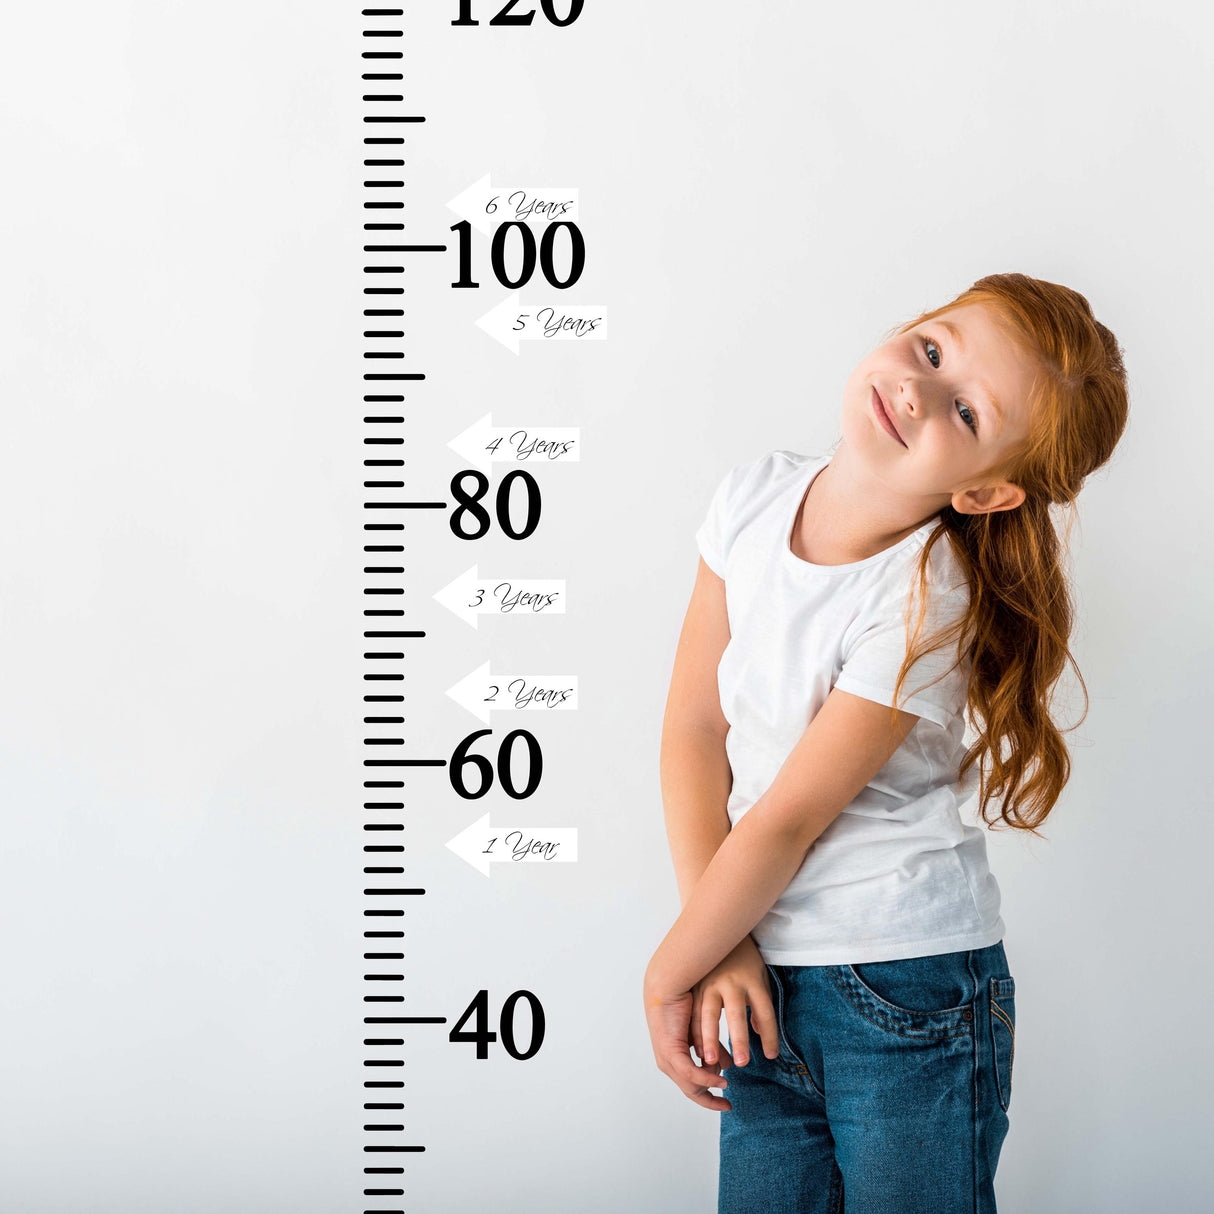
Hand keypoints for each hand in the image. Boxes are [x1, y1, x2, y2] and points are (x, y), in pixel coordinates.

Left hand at [643, 981, 731, 1111]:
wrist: (669, 984)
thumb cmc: (686, 1001)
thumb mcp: (705, 1030)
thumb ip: (714, 1048)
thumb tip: (728, 1064)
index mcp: (676, 1057)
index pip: (692, 1085)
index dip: (709, 1096)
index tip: (727, 1102)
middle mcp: (669, 1062)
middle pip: (692, 1091)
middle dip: (710, 1100)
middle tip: (728, 1105)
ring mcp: (667, 1060)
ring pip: (692, 1085)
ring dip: (712, 1084)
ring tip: (727, 1081)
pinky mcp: (670, 1053)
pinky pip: (691, 1074)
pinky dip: (707, 1079)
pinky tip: (721, 1080)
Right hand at [691, 935, 778, 1070]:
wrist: (721, 929)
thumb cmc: (745, 958)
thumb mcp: (760, 977)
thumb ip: (760, 1005)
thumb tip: (758, 1032)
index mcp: (752, 980)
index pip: (765, 1012)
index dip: (769, 1035)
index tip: (772, 1055)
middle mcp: (731, 983)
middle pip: (736, 1013)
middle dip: (738, 1040)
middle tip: (742, 1063)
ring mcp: (711, 983)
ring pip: (709, 1014)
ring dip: (709, 1039)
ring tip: (710, 1060)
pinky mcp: (696, 986)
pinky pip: (694, 1011)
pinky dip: (694, 1030)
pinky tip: (696, 1047)